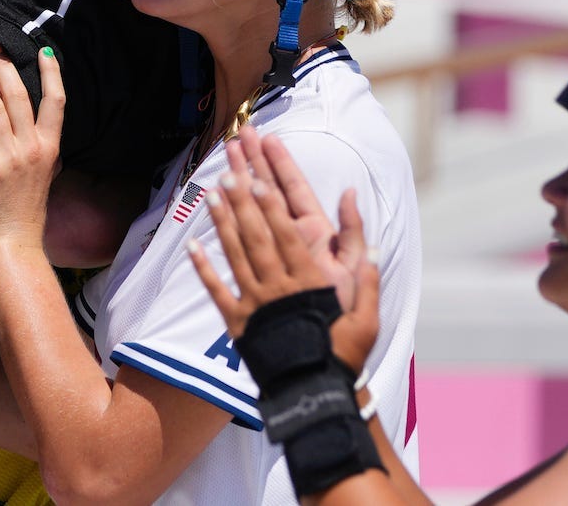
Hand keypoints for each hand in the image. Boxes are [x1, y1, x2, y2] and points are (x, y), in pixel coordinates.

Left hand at [0, 45, 63, 247]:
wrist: (13, 243)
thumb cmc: (27, 211)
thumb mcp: (46, 176)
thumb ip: (44, 152)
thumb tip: (41, 133)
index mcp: (50, 148)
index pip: (57, 101)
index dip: (52, 73)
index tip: (44, 51)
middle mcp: (32, 149)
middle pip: (20, 97)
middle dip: (6, 68)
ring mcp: (10, 158)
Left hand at [188, 130, 380, 374]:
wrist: (315, 396)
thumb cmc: (344, 355)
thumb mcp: (368, 318)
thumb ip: (369, 277)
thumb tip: (376, 246)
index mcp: (309, 282)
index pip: (287, 235)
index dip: (272, 205)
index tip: (258, 178)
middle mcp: (279, 288)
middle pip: (257, 237)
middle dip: (243, 202)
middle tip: (229, 170)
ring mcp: (255, 305)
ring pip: (236, 256)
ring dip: (222, 223)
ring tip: (211, 194)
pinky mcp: (237, 325)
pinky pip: (217, 292)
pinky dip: (203, 268)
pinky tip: (191, 245)